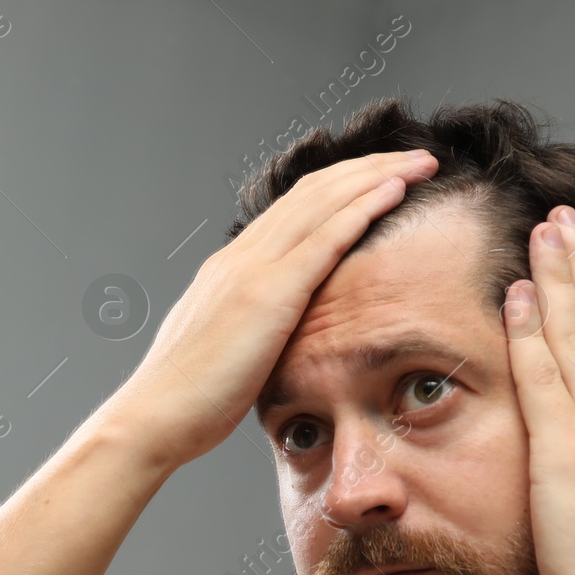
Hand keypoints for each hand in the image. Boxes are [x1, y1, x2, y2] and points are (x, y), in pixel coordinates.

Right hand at [105, 150, 438, 469]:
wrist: (155, 417)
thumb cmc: (186, 401)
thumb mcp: (224, 351)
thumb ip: (249, 331)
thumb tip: (272, 340)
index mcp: (229, 270)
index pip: (293, 209)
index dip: (340, 186)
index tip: (378, 178)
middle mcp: (240, 258)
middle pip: (313, 192)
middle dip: (368, 168)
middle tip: (413, 158)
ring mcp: (252, 270)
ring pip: (323, 202)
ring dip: (377, 176)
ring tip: (419, 163)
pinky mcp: (267, 293)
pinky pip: (325, 238)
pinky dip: (363, 208)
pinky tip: (394, 192)